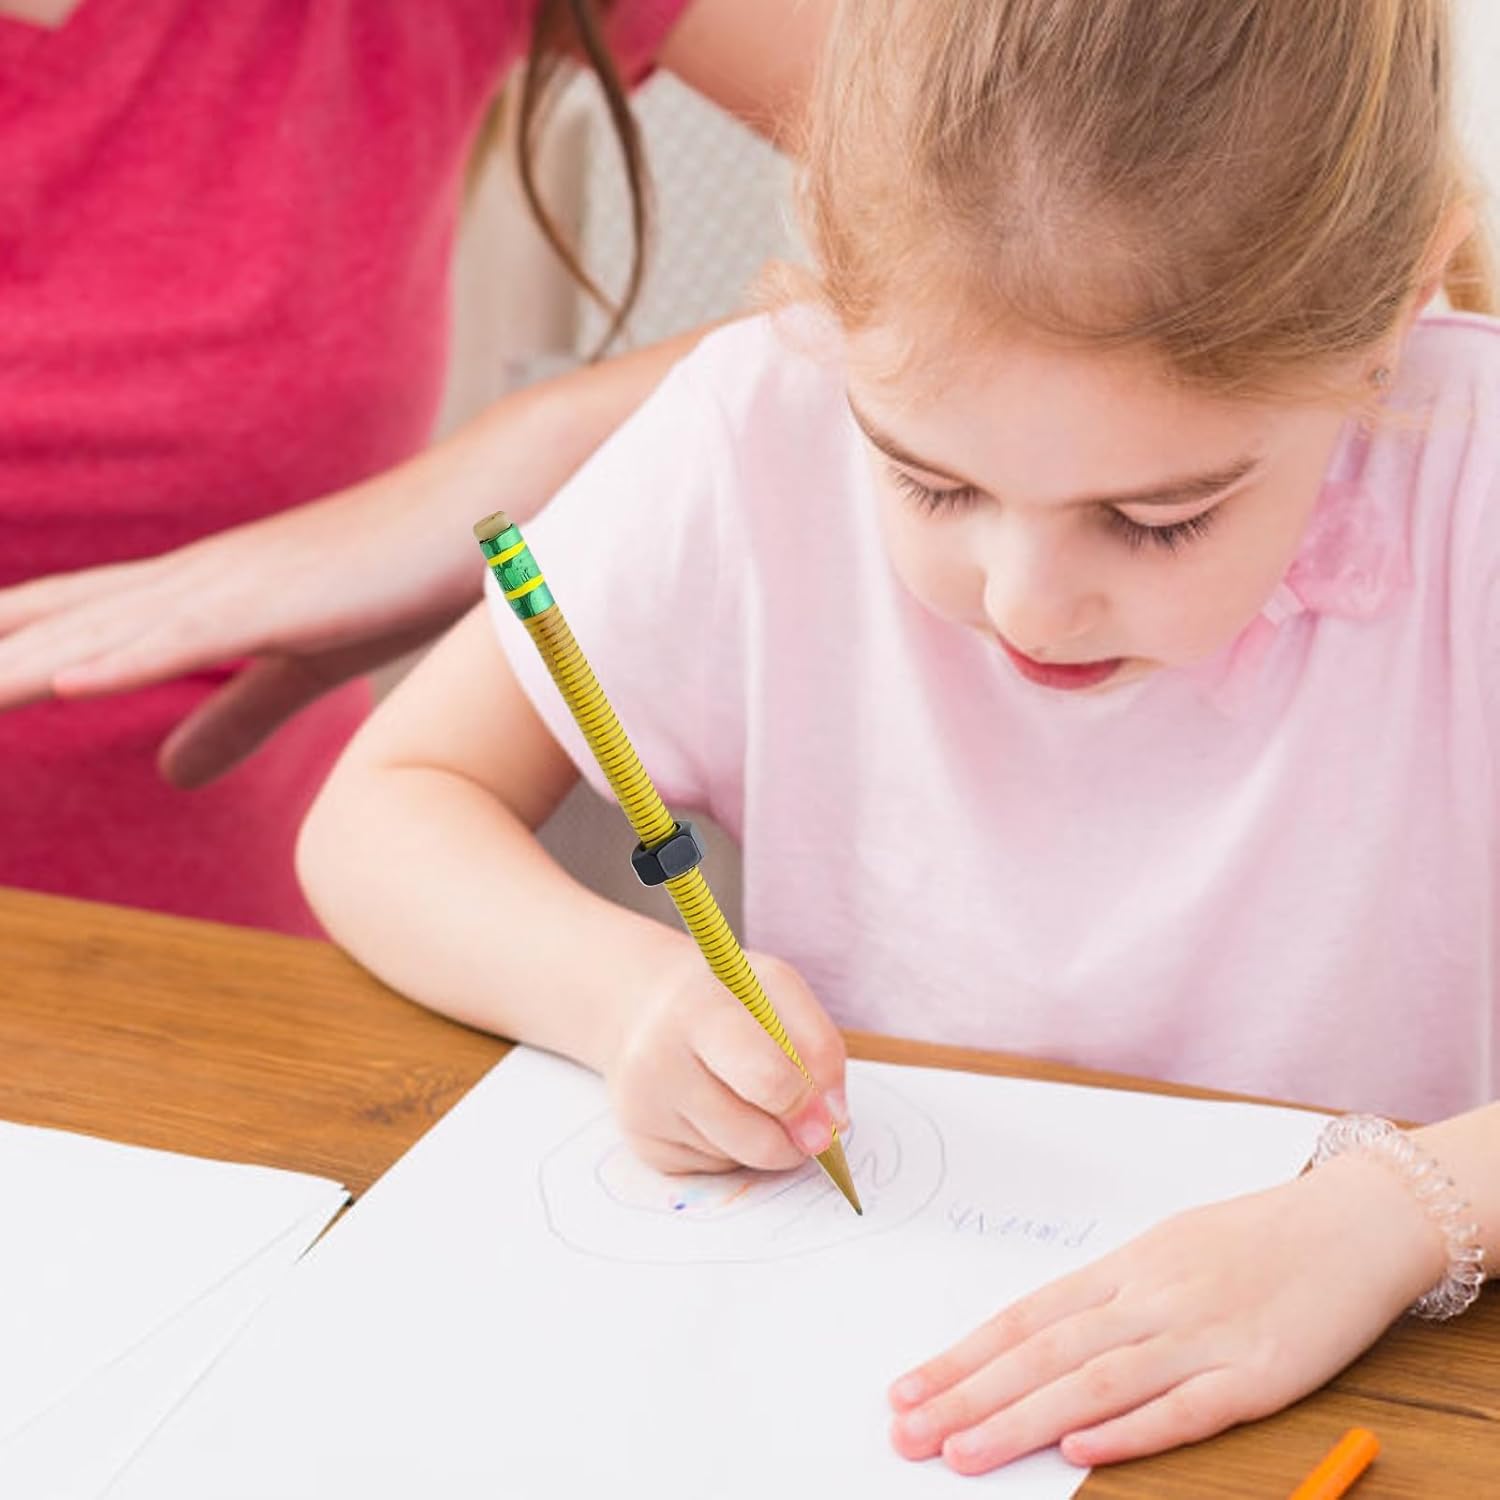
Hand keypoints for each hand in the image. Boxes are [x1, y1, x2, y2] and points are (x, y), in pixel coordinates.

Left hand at [0, 468, 475, 787]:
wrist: (484, 508)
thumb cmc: (399, 579)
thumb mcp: (302, 667)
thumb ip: (235, 715)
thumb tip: (167, 769)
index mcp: (189, 598)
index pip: (53, 625)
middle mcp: (185, 583)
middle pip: (37, 627)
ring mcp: (227, 586)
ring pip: (88, 635)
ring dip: (4, 670)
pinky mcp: (280, 600)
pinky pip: (184, 637)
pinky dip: (113, 659)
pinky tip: (54, 683)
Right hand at [602, 943, 848, 1173]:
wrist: (646, 1005)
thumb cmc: (726, 997)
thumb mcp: (778, 990)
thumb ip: (820, 1046)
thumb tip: (835, 1121)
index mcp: (699, 1010)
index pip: (767, 1079)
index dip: (809, 1107)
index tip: (831, 1121)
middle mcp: (659, 1061)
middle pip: (757, 1139)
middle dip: (796, 1140)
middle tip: (810, 1125)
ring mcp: (644, 1106)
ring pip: (740, 1159)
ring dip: (765, 1140)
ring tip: (749, 1095)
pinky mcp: (642, 1142)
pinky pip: (715, 1169)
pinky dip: (731, 1148)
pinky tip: (716, 1108)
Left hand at [887, 1156, 1445, 1474]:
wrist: (1351, 1223)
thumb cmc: (1253, 1240)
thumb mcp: (1166, 1253)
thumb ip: (1108, 1300)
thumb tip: (1038, 1342)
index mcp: (1123, 1270)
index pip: (1023, 1318)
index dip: (961, 1357)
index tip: (906, 1389)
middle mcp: (1148, 1300)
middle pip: (1042, 1353)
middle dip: (967, 1395)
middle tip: (906, 1432)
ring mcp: (1201, 1336)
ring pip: (1094, 1382)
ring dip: (1021, 1419)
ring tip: (962, 1452)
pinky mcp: (1258, 1374)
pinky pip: (1185, 1406)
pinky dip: (1130, 1430)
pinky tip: (1079, 1450)